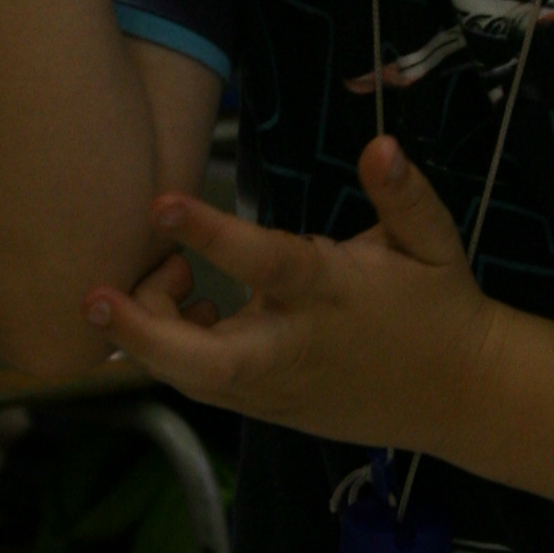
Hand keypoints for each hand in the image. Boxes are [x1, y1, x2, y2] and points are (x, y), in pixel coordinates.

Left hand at [84, 136, 504, 447]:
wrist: (459, 395)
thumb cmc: (439, 305)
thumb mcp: (433, 241)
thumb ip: (404, 194)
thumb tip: (380, 145)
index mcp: (333, 293)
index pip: (267, 264)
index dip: (212, 235)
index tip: (161, 203)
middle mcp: (296, 346)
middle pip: (206, 360)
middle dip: (144, 333)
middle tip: (94, 297)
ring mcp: (277, 386)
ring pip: (192, 378)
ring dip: (149, 335)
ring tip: (161, 277)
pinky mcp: (268, 408)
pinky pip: (203, 385)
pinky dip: (172, 352)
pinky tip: (182, 307)